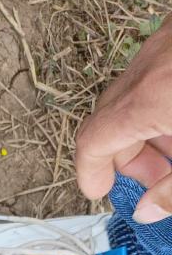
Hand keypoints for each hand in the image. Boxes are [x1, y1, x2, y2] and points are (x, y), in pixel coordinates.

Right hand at [76, 16, 171, 222]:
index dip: (89, 174)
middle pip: (110, 120)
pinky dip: (159, 100)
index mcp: (150, 100)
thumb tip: (149, 211)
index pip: (92, 142)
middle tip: (154, 180)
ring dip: (144, 129)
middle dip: (125, 156)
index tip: (99, 193)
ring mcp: (164, 43)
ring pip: (133, 96)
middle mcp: (150, 67)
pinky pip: (154, 72)